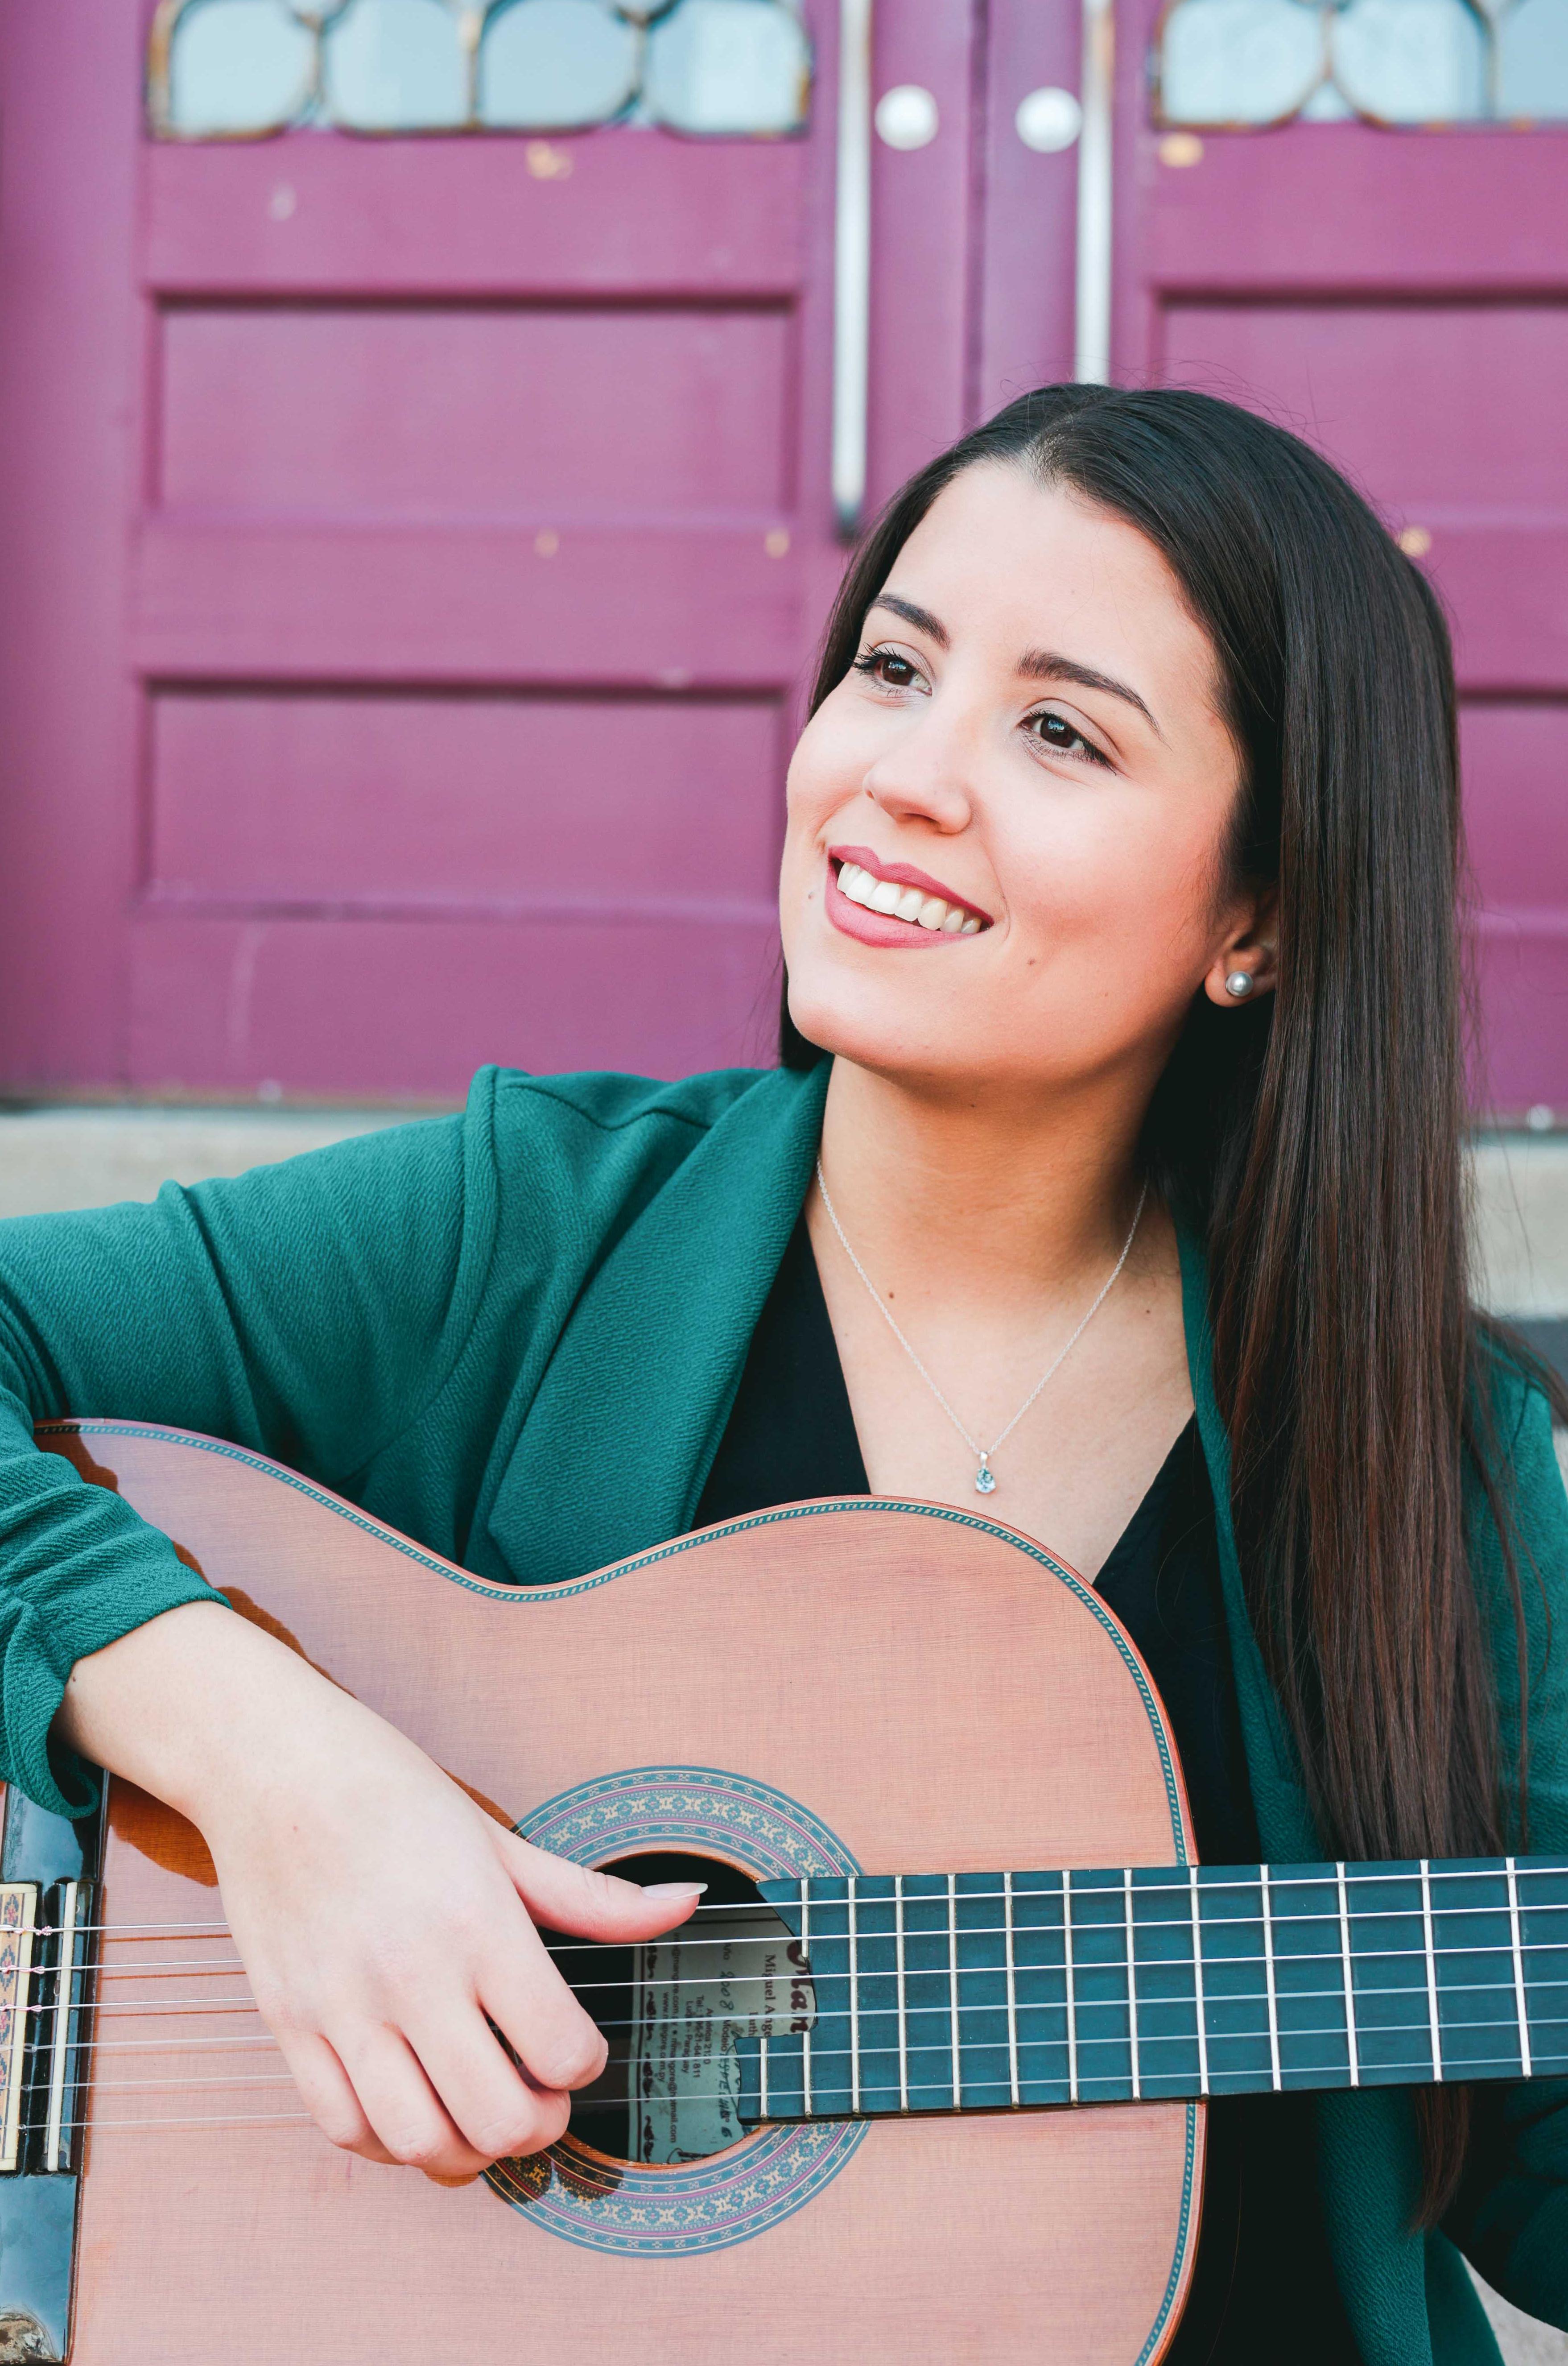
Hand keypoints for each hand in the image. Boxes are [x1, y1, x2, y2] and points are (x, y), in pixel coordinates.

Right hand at [56, 1602, 701, 2175]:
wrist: (274, 1766)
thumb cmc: (393, 1794)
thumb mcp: (502, 1841)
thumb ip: (595, 1897)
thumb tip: (688, 1905)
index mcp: (477, 1925)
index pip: (561, 2051)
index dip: (585, 2066)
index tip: (574, 2047)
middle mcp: (410, 1974)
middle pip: (498, 2119)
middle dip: (538, 2126)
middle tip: (539, 2096)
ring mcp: (342, 2006)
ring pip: (419, 2142)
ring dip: (465, 2150)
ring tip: (478, 2111)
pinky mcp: (288, 2023)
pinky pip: (344, 2129)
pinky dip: (389, 2143)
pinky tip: (414, 2105)